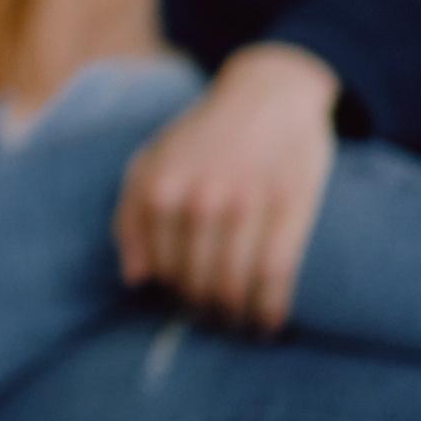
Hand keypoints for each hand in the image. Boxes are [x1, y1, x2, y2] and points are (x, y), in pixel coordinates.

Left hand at [114, 43, 338, 332]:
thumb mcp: (150, 161)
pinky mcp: (290, 205)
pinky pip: (276, 273)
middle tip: (215, 322)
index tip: (185, 307)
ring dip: (235, 318)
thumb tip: (135, 279)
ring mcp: (245, 202)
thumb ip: (130, 215)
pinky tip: (271, 322)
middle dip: (204, 312)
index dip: (172, 297)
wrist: (267, 93)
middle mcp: (198, 198)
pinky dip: (271, 307)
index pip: (160, 269)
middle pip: (195, 282)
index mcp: (158, 189)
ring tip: (240, 328)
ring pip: (233, 285)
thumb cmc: (201, 137)